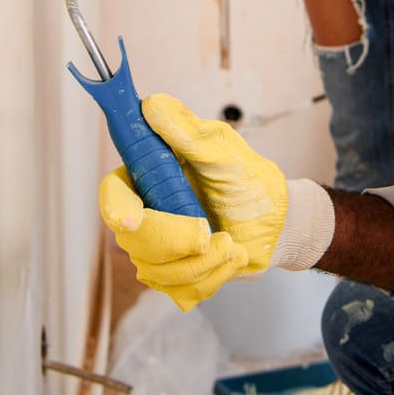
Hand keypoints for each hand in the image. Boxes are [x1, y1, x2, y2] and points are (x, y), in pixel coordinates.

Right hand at [98, 94, 289, 310]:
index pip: (113, 192)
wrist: (280, 224)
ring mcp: (160, 248)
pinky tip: (229, 258)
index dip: (116, 207)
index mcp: (151, 177)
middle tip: (207, 233)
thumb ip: (188, 133)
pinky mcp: (177, 276)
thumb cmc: (252, 183)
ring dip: (201, 261)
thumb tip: (152, 104)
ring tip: (230, 244)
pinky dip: (211, 276)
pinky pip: (177, 289)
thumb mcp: (225, 153)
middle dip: (172, 239)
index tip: (133, 219)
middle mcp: (149, 212)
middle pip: (131, 237)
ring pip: (153, 269)